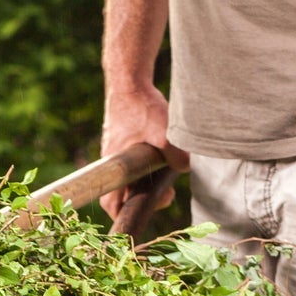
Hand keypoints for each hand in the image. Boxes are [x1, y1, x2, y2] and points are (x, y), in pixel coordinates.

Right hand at [99, 82, 187, 220]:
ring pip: (129, 179)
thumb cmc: (142, 107)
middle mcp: (111, 162)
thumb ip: (176, 156)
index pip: (110, 203)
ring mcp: (115, 151)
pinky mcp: (123, 142)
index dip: (122, 215)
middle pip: (122, 194)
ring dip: (147, 183)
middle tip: (167, 194)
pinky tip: (162, 157)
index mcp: (114, 166)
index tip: (140, 214)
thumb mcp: (164, 133)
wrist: (130, 80)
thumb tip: (184, 169)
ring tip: (167, 174)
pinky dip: (146, 169)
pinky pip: (132, 165)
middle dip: (143, 200)